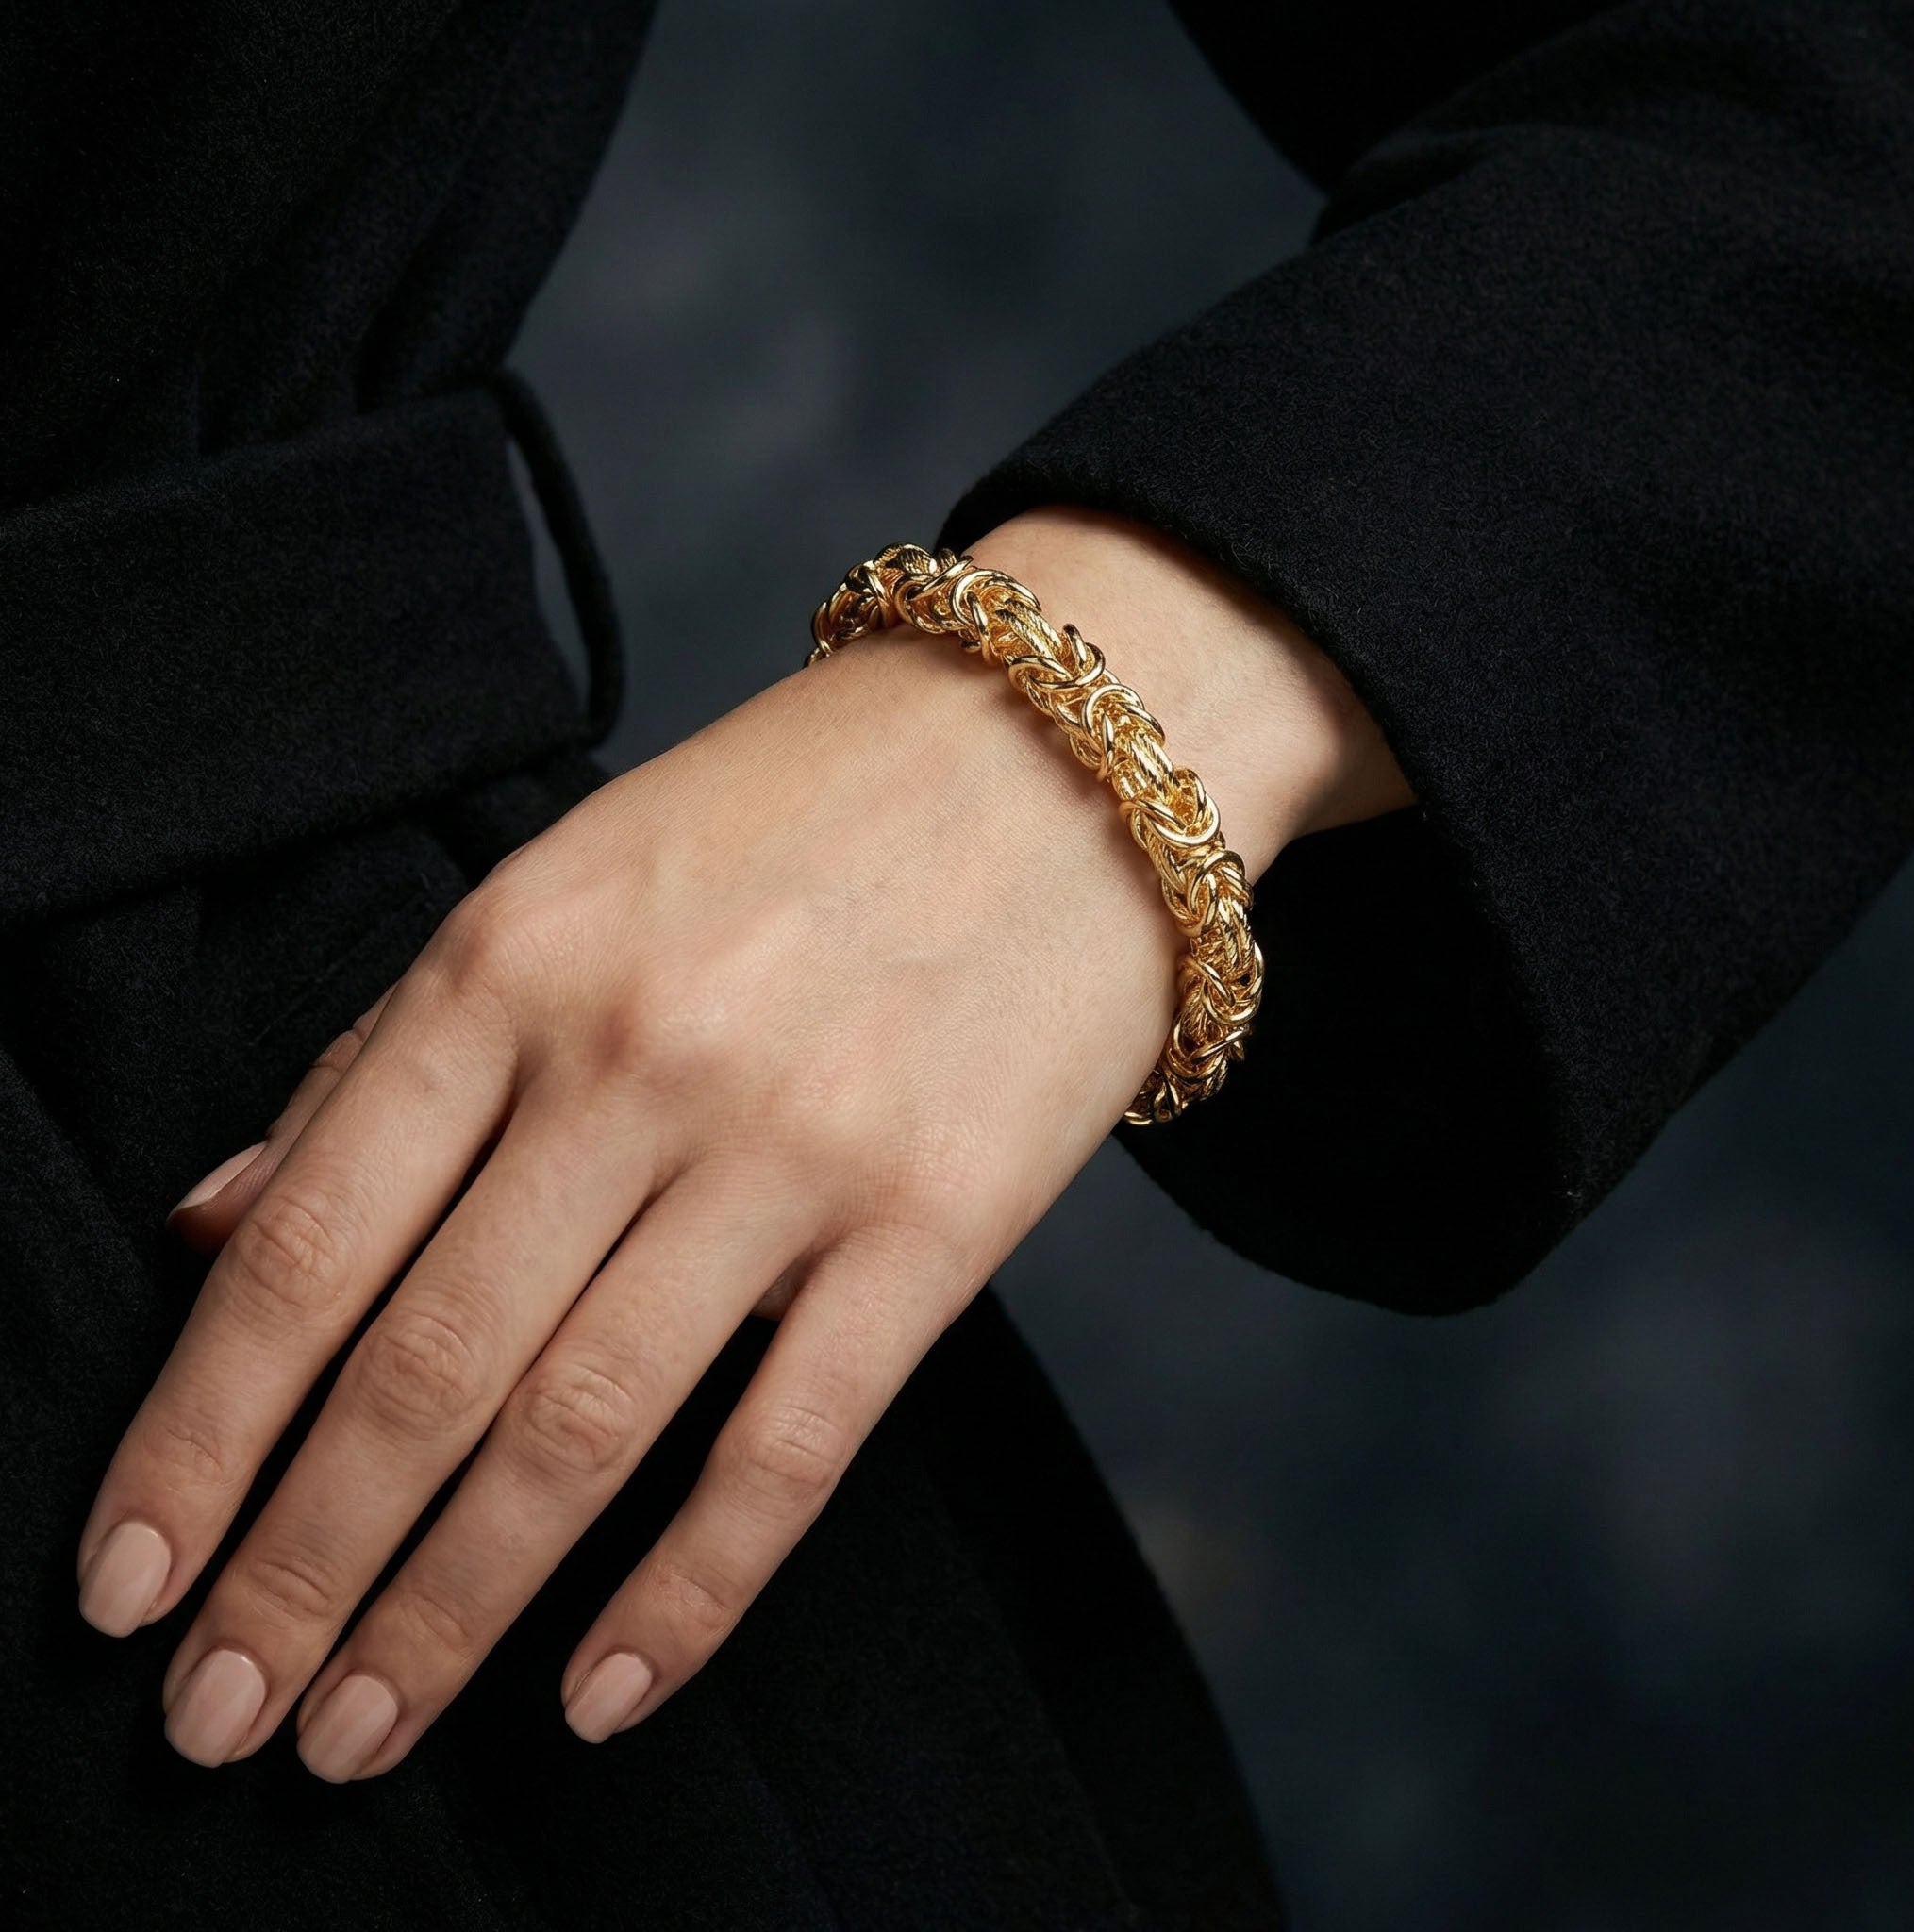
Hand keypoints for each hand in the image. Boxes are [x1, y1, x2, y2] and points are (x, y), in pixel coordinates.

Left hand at [75, 507, 1408, 1779]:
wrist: (1066, 754)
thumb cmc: (796, 820)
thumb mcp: (563, 887)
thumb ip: (388, 1058)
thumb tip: (213, 1226)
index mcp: (515, 958)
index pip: (308, 1244)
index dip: (195, 1438)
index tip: (124, 1580)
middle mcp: (637, 1056)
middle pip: (422, 1366)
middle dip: (297, 1572)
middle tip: (220, 1720)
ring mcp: (794, 1143)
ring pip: (581, 1428)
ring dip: (448, 1610)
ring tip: (361, 1736)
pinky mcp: (937, 1219)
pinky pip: (792, 1443)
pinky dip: (689, 1590)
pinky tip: (604, 1692)